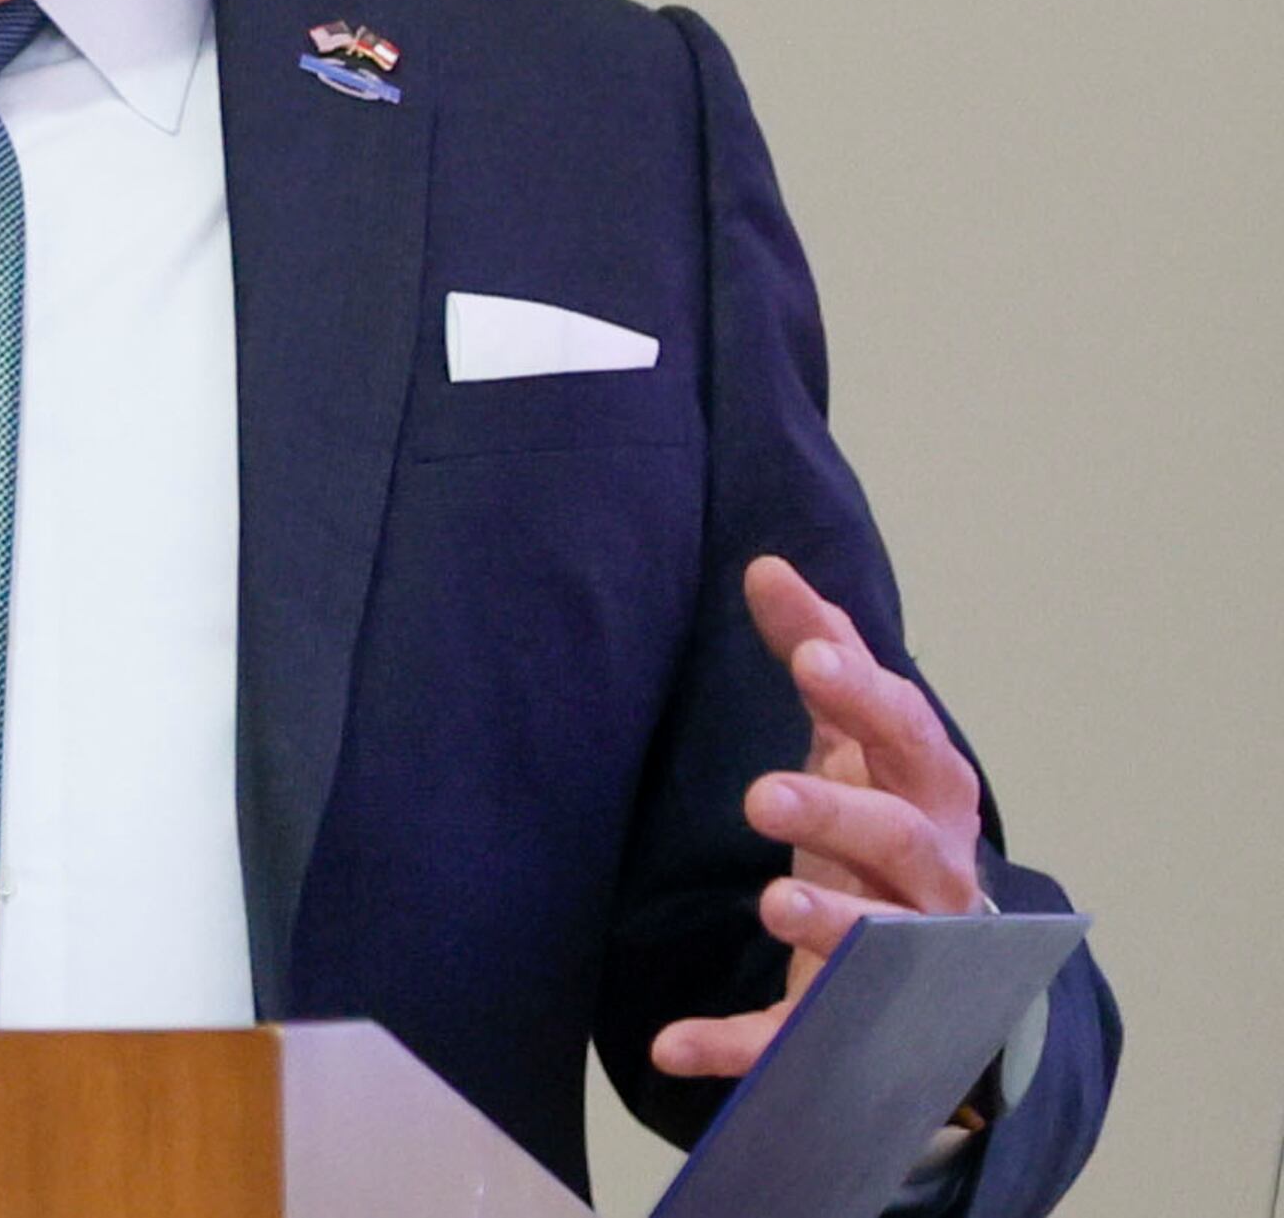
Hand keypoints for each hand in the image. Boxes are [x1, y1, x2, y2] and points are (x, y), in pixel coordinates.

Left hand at [649, 555, 989, 1082]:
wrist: (942, 971)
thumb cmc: (887, 825)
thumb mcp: (861, 743)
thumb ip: (822, 654)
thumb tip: (766, 566)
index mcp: (927, 796)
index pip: (908, 737)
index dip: (866, 697)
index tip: (811, 660)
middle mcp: (928, 877)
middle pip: (900, 842)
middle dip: (841, 816)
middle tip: (762, 795)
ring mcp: (900, 957)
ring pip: (880, 946)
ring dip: (829, 927)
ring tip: (773, 904)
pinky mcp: (848, 1025)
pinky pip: (798, 1039)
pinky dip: (736, 1045)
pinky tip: (670, 1044)